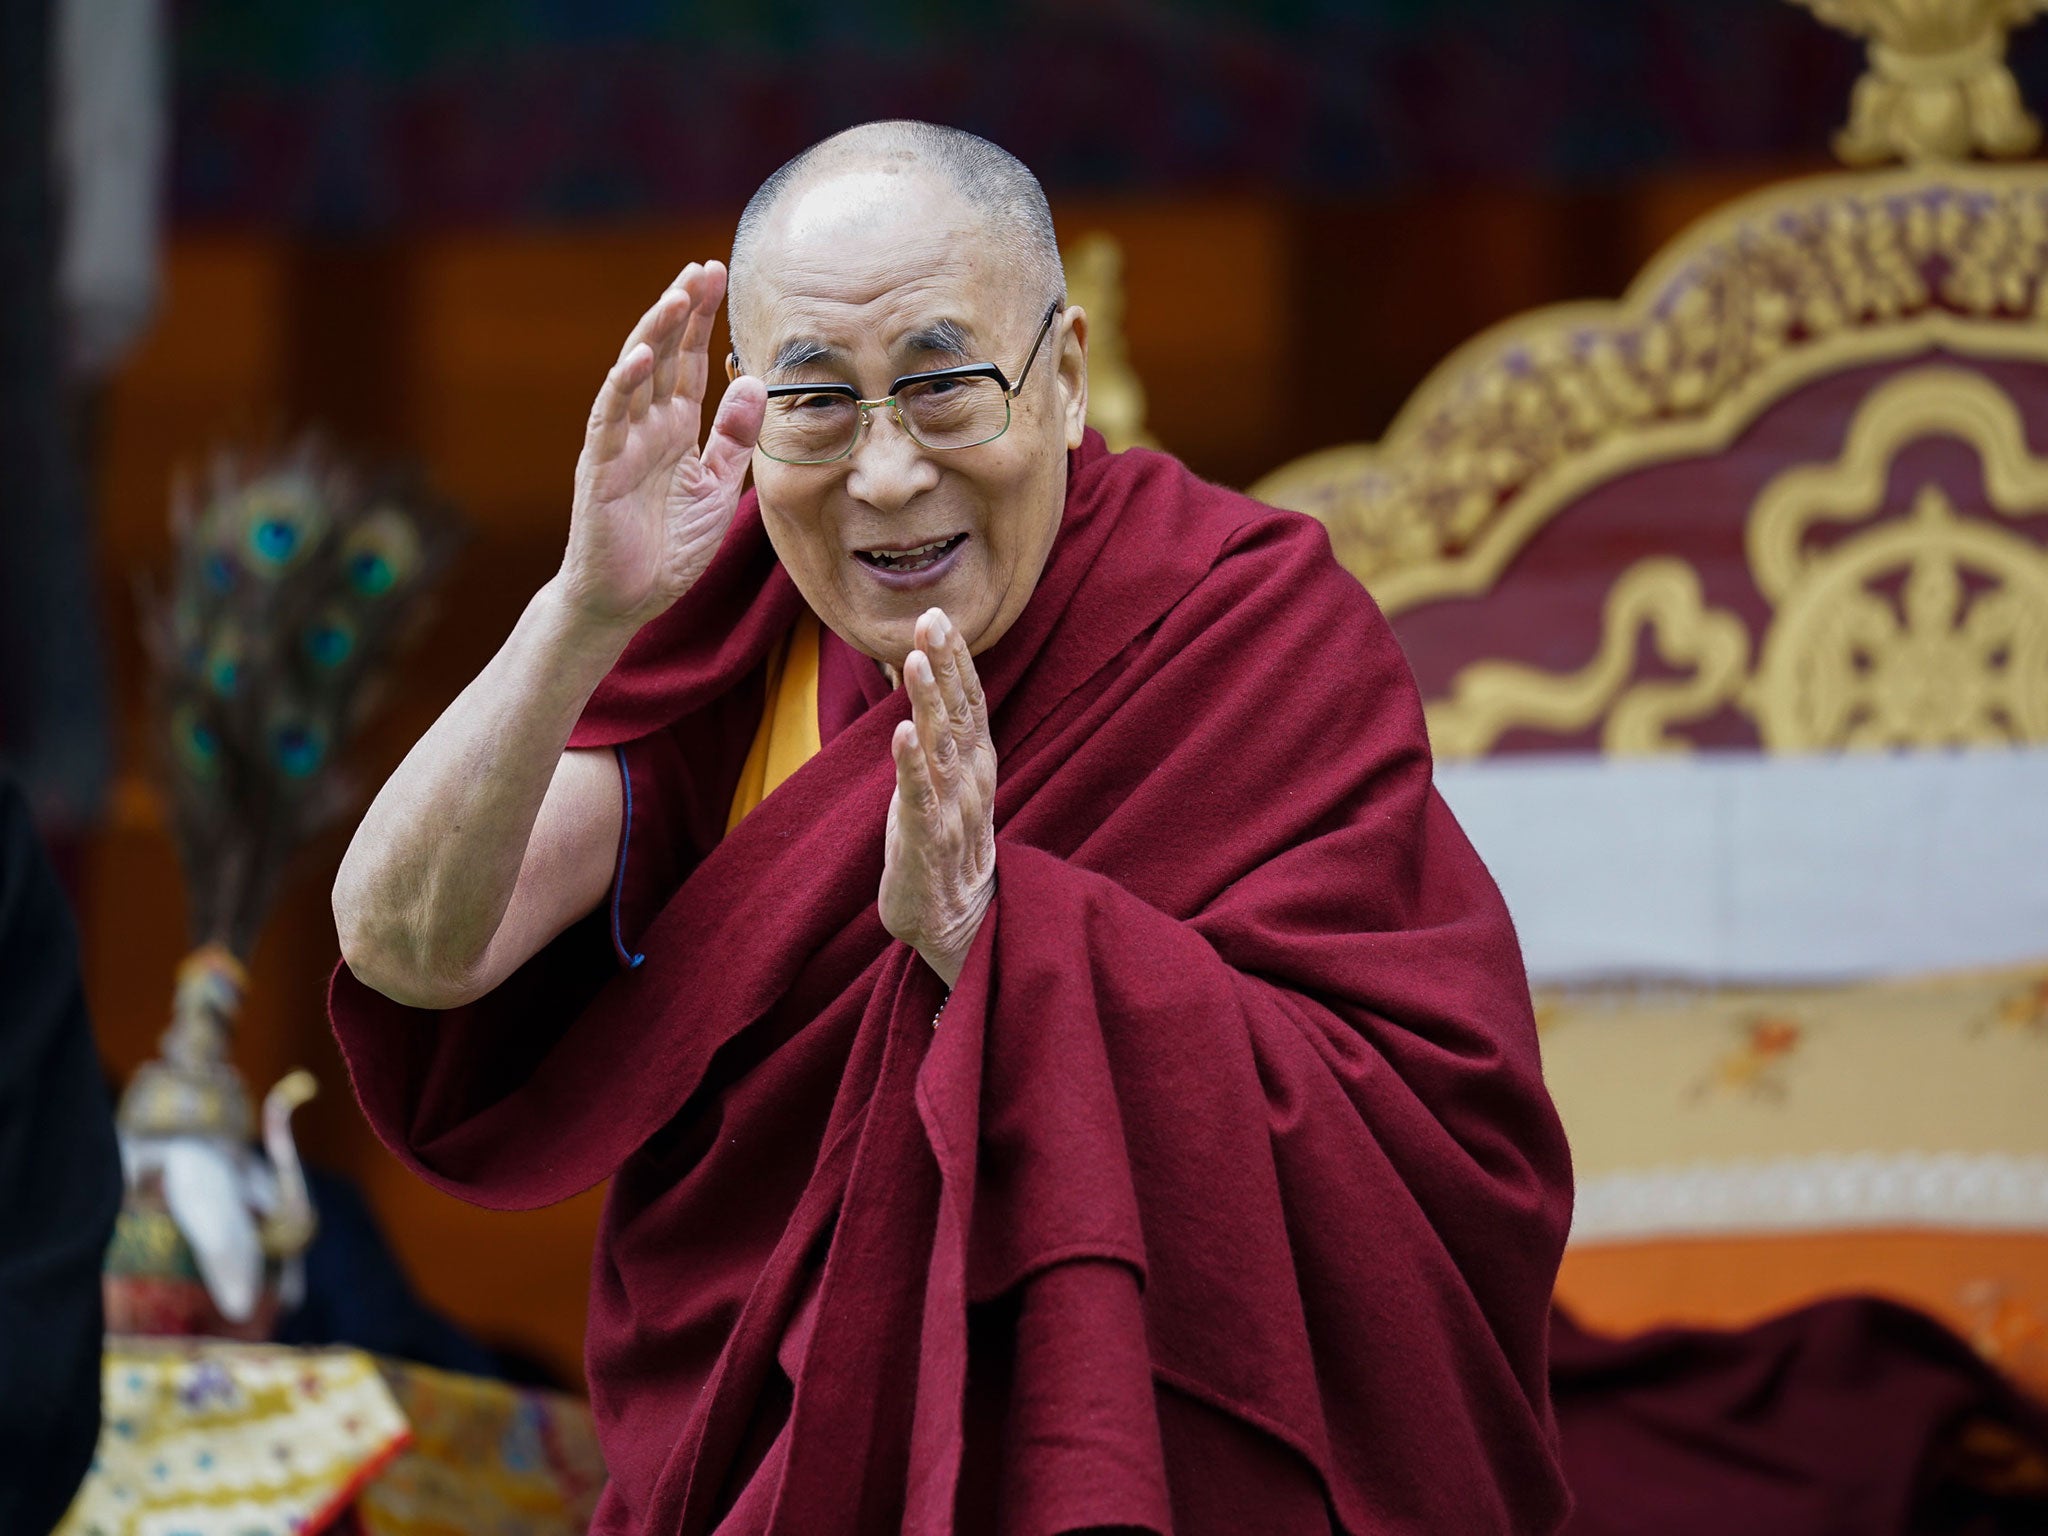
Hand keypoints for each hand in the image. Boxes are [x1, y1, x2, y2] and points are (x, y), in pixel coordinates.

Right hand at [560, 261, 766, 633]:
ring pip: (634, 375)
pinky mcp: (599, 468)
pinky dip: (621, 387)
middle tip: (704, 268)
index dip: (703, 321)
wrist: (626, 600)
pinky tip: (637, 358)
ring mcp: (619, 442)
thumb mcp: (718, 488)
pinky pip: (609, 420)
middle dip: (682, 311)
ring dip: (653, 334)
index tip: (720, 277)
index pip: (689, 362)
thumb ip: (735, 438)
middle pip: (663, 355)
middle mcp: (645, 426)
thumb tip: (756, 381)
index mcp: (675, 429)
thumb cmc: (667, 547)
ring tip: (676, 296)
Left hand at [880, 609, 997, 986]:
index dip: (958, 659)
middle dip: (946, 664)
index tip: (940, 616)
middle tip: (934, 619)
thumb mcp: (942, 777)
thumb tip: (919, 669)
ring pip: (942, 746)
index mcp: (977, 760)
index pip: (970, 700)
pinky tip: (902, 733)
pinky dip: (912, 763)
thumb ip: (937, 728)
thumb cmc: (942, 839)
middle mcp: (972, 778)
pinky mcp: (929, 840)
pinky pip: (921, 796)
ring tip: (916, 661)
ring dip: (929, 702)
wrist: (956, 920)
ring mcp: (953, 809)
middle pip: (959, 712)